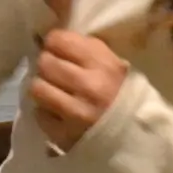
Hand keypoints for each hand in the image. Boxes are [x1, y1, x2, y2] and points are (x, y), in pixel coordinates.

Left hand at [27, 28, 127, 152]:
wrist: (135, 134)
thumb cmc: (121, 94)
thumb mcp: (112, 64)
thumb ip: (85, 48)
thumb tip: (52, 38)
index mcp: (102, 63)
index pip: (58, 40)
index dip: (54, 43)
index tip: (57, 50)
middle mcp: (89, 85)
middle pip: (44, 63)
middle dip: (47, 66)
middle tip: (54, 73)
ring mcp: (76, 111)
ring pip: (37, 88)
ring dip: (43, 88)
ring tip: (53, 92)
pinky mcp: (65, 134)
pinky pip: (40, 114)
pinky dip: (45, 112)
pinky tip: (57, 112)